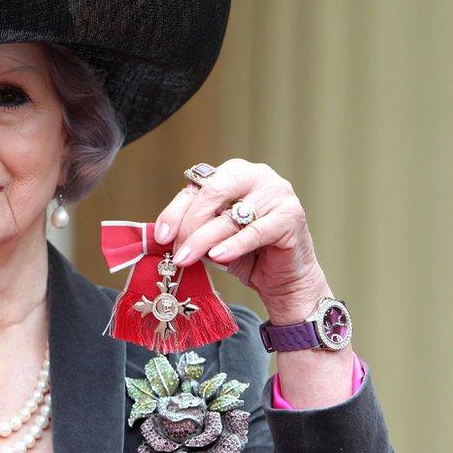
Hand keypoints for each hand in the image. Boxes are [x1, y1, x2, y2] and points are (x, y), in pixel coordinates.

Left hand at [154, 158, 330, 324]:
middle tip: (177, 251)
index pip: (197, 186)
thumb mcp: (212, 239)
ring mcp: (277, 193)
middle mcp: (257, 175)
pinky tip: (217, 256)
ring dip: (203, 240)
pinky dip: (233, 245)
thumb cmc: (247, 254)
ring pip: (231, 215)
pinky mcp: (291, 216)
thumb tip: (164, 234)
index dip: (175, 211)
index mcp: (234, 173)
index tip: (161, 236)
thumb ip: (193, 229)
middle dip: (189, 224)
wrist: (285, 279)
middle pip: (213, 192)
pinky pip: (255, 231)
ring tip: (186, 259)